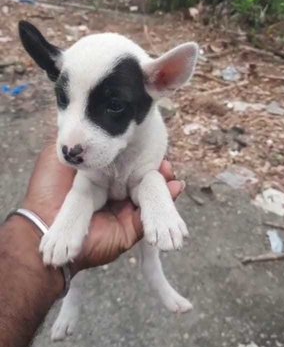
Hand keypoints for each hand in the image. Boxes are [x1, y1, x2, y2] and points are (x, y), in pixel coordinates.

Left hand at [23, 142, 184, 272]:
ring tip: (169, 172)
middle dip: (159, 168)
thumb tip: (88, 118)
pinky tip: (176, 187)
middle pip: (144, 178)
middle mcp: (115, 192)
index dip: (142, 153)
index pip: (129, 162)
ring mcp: (124, 210)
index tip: (152, 141)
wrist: (43, 225)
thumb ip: (78, 139)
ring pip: (153, 195)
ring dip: (165, 182)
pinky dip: (167, 205)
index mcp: (101, 176)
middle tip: (164, 161)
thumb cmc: (48, 190)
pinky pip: (153, 216)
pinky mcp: (132, 228)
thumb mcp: (60, 154)